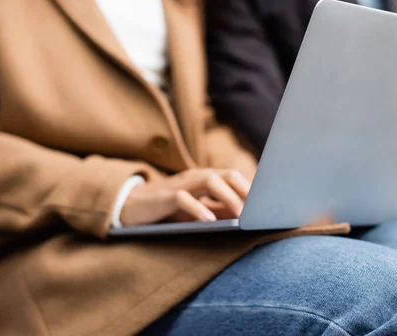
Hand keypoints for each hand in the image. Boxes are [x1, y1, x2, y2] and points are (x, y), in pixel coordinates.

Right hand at [120, 169, 250, 226]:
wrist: (129, 206)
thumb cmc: (167, 209)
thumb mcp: (197, 209)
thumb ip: (218, 210)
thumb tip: (244, 218)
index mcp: (204, 178)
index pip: (233, 176)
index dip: (250, 187)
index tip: (267, 201)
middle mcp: (195, 177)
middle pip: (225, 174)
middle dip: (244, 190)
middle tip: (259, 208)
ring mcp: (180, 184)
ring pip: (209, 181)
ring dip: (227, 198)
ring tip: (241, 214)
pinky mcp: (164, 197)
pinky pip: (184, 198)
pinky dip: (198, 209)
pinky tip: (209, 221)